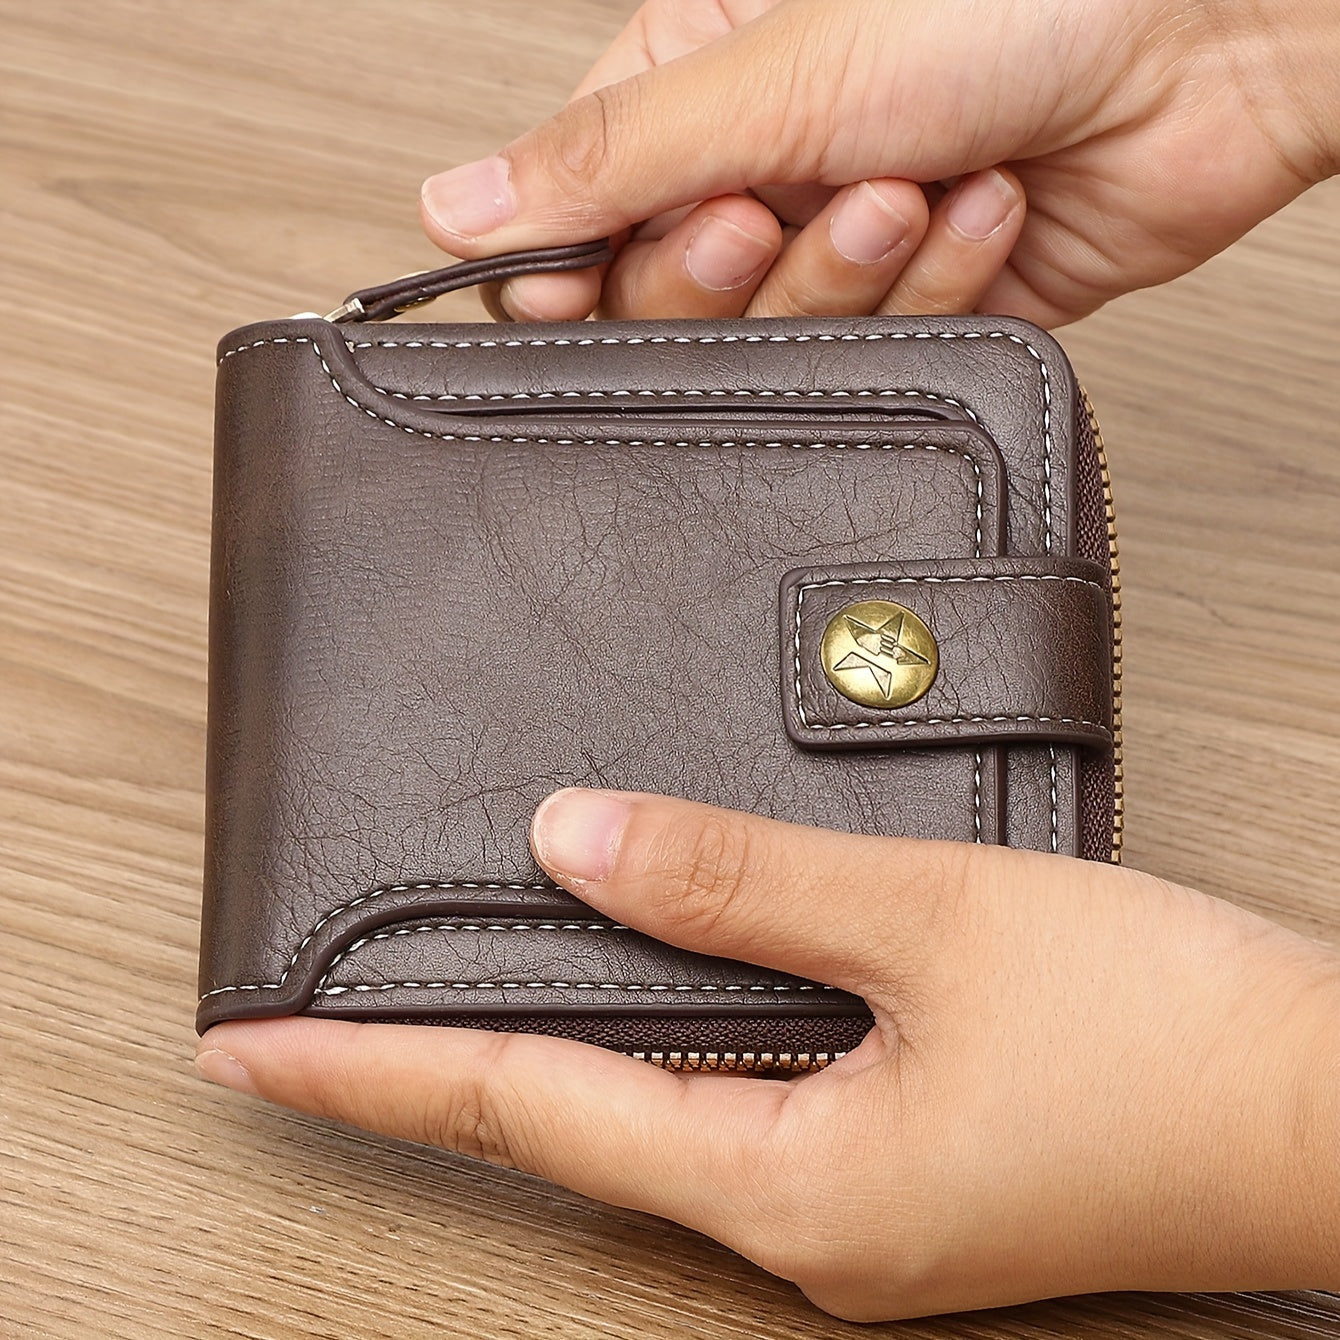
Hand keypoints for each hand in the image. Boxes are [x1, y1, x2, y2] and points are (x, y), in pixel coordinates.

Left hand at [197, 790, 1339, 1319]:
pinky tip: (626, 998)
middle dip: (428, 1079)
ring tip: (429, 1008)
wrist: (1330, 1111)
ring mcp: (850, 1206)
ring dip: (535, 1059)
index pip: (526, 1112)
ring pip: (645, 1119)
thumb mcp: (937, 926)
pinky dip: (649, 1045)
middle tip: (313, 1029)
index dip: (373, 1071)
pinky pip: (727, 1102)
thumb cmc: (1170, 1039)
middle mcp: (802, 1221)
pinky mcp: (896, 1165)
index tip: (247, 1049)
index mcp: (793, 1189)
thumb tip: (574, 839)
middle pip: (567, 1132)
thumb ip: (743, 882)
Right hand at [419, 0, 1338, 327]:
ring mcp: (848, 243)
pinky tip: (986, 205)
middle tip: (777, 211)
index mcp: (702, 82)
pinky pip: (886, 348)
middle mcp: (769, 167)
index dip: (572, 267)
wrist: (1212, 36)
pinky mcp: (928, 305)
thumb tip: (454, 210)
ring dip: (852, 271)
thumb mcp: (774, 70)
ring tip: (916, 186)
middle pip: (671, 298)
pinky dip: (939, 286)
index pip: (577, 213)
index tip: (573, 286)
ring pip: (781, 337)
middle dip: (733, 270)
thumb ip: (608, 159)